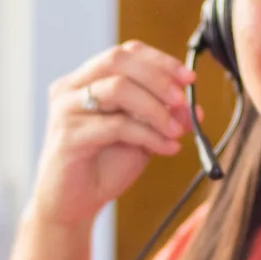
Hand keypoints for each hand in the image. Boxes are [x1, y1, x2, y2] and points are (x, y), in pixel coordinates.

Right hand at [27, 40, 197, 227]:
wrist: (72, 206)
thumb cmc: (102, 168)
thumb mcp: (142, 137)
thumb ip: (163, 118)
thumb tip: (194, 107)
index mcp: (86, 80)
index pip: (125, 53)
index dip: (160, 61)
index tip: (189, 78)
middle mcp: (71, 88)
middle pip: (117, 60)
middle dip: (157, 77)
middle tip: (183, 99)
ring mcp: (66, 110)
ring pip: (117, 89)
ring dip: (155, 108)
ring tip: (176, 131)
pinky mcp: (68, 136)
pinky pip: (115, 125)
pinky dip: (148, 134)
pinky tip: (166, 149)